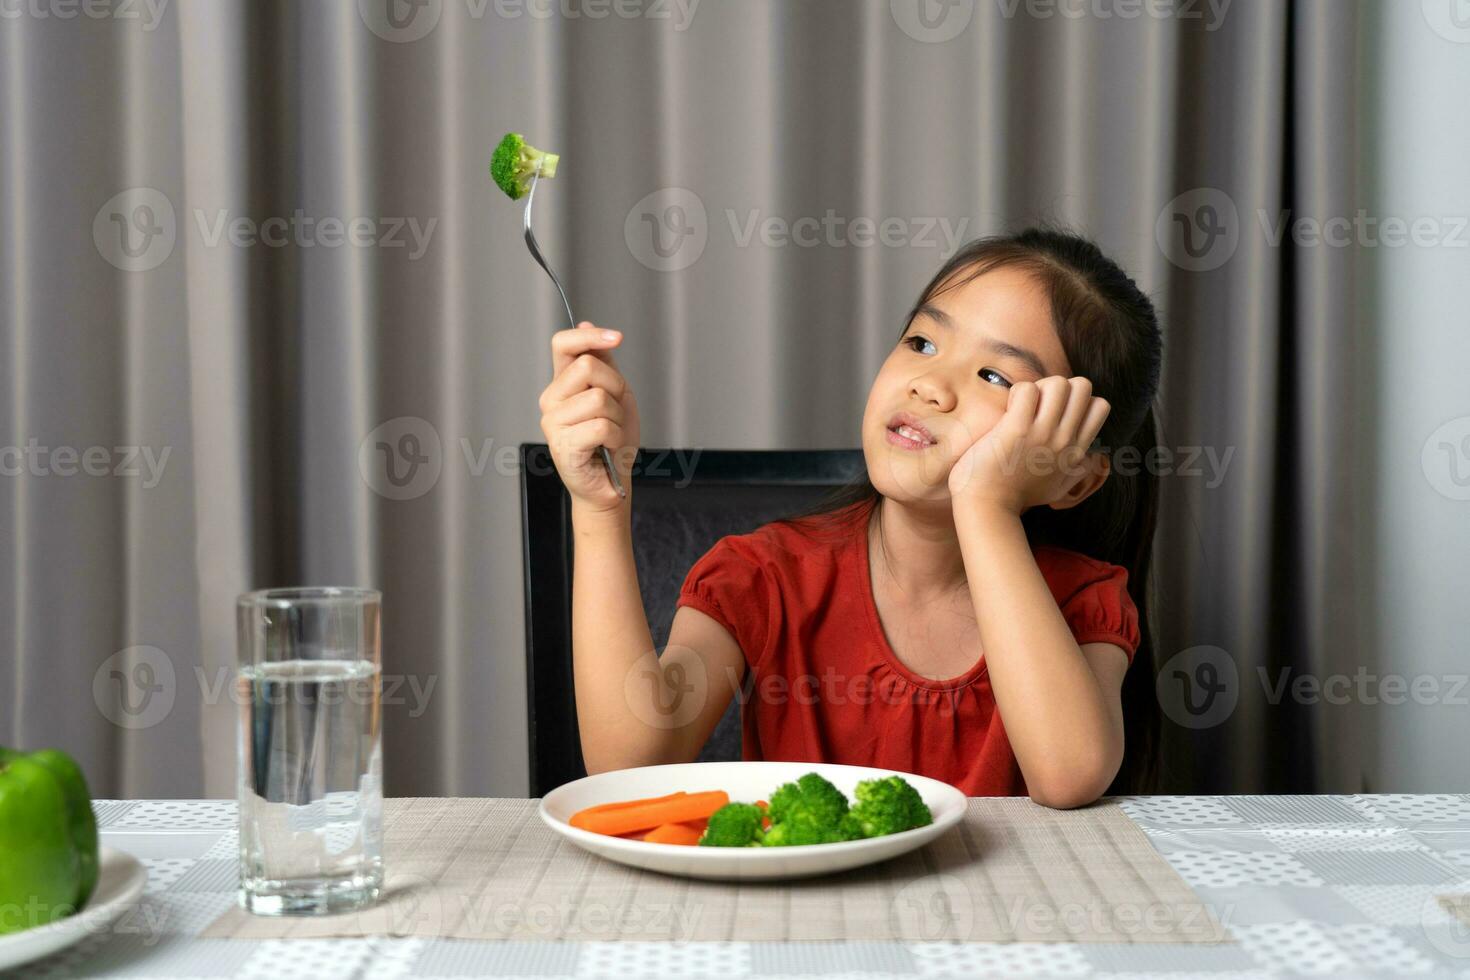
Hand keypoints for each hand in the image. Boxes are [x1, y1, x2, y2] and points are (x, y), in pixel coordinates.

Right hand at [539, 322, 640, 514]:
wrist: (611, 482)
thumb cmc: (611, 440)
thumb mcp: (615, 393)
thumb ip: (603, 362)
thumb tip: (586, 323)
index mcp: (562, 383)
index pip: (563, 344)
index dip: (589, 336)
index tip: (617, 338)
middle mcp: (551, 399)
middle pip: (588, 367)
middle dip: (616, 387)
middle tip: (616, 412)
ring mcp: (553, 422)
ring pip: (599, 398)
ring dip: (618, 418)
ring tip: (611, 435)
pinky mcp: (562, 445)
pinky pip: (601, 426)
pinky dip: (615, 437)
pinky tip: (607, 447)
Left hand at [947, 376, 1109, 515]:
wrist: (988, 508)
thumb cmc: (1017, 496)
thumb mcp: (1059, 487)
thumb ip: (1079, 470)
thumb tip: (1092, 457)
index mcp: (1076, 451)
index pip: (1100, 406)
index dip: (1077, 400)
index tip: (1055, 413)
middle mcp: (1065, 441)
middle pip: (1082, 386)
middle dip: (1058, 386)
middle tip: (1036, 405)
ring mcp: (1043, 434)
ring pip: (1058, 383)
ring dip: (1038, 387)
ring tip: (1021, 407)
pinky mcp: (1017, 429)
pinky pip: (1027, 390)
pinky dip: (1016, 393)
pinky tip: (1007, 411)